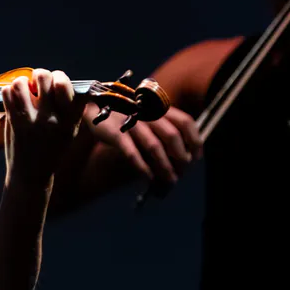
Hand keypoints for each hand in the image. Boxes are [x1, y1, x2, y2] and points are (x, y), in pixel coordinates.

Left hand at [1, 69, 88, 182]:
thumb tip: (63, 82)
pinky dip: (9, 92)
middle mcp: (51, 118)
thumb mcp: (70, 132)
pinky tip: (14, 100)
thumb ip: (71, 109)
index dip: (59, 77)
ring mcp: (31, 120)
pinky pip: (7, 93)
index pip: (66, 84)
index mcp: (69, 120)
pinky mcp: (14, 123)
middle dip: (39, 75)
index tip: (55, 84)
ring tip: (24, 92)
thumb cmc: (52, 151)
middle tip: (37, 85)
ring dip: (22, 83)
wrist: (32, 175)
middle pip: (44, 76)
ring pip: (22, 82)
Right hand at [87, 104, 201, 188]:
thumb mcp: (148, 116)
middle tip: (180, 174)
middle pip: (172, 137)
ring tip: (169, 182)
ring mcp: (131, 122)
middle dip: (180, 159)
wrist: (94, 107)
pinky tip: (148, 178)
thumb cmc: (126, 116)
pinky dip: (142, 168)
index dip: (195, 141)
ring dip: (164, 168)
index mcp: (159, 107)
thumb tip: (183, 157)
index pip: (185, 122)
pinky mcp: (115, 133)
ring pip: (154, 147)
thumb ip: (164, 130)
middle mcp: (148, 113)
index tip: (196, 158)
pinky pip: (132, 153)